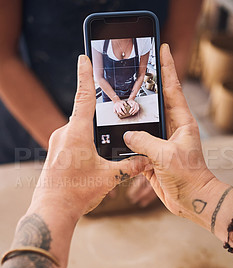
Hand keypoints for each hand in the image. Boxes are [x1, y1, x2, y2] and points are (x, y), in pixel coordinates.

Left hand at [31, 55, 146, 220]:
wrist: (52, 209)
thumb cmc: (76, 192)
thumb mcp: (108, 178)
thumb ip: (129, 167)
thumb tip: (146, 160)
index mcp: (77, 133)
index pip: (84, 97)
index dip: (86, 76)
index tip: (84, 57)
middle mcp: (64, 133)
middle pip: (84, 115)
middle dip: (96, 116)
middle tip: (109, 121)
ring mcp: (56, 143)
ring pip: (78, 130)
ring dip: (91, 135)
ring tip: (100, 153)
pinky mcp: (55, 153)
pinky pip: (71, 140)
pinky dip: (82, 144)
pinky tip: (89, 161)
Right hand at [124, 44, 213, 217]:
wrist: (191, 199)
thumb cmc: (188, 176)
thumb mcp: (166, 155)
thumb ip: (145, 142)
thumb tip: (127, 135)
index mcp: (181, 121)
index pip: (172, 87)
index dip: (167, 66)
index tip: (163, 47)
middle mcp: (172, 128)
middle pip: (156, 101)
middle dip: (146, 85)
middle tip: (133, 68)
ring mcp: (161, 142)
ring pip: (144, 122)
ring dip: (133, 113)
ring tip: (119, 98)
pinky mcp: (153, 155)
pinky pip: (137, 142)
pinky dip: (127, 138)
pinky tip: (116, 132)